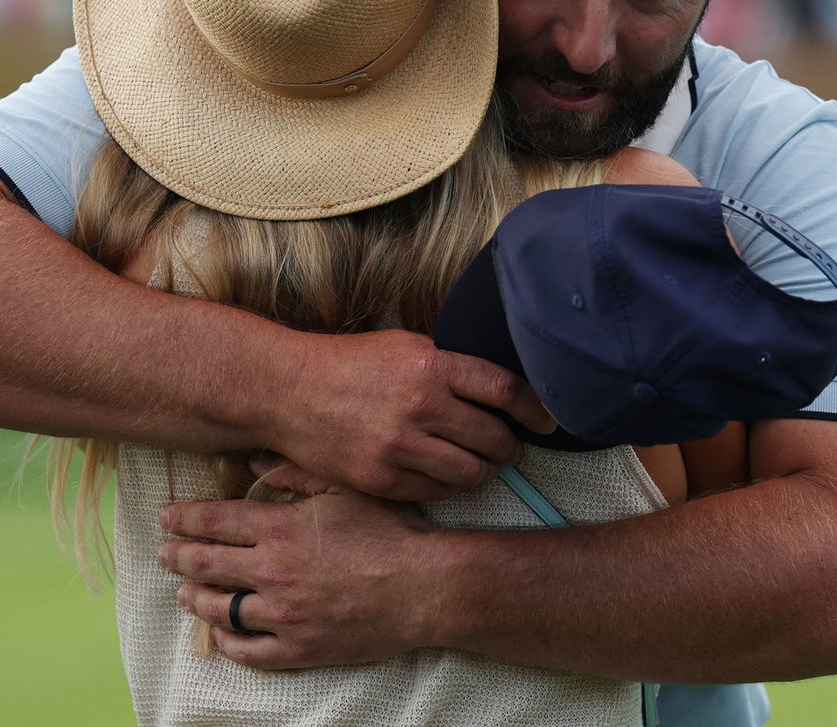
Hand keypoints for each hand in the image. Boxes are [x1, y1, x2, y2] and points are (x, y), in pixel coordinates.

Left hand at [160, 492, 440, 669]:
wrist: (426, 587)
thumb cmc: (392, 531)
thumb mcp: (346, 487)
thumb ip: (296, 471)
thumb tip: (255, 457)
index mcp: (280, 529)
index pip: (213, 522)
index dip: (184, 519)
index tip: (166, 518)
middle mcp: (272, 573)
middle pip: (207, 565)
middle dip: (178, 557)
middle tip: (164, 554)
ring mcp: (283, 615)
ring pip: (221, 609)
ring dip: (195, 599)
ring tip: (184, 593)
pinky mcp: (299, 648)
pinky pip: (248, 651)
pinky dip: (228, 642)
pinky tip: (220, 634)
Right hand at [268, 328, 553, 501]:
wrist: (288, 390)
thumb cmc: (350, 363)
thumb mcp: (405, 345)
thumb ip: (450, 366)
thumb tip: (500, 388)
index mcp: (432, 365)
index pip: (505, 390)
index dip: (536, 408)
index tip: (548, 420)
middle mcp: (421, 406)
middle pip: (494, 437)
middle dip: (512, 447)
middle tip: (512, 448)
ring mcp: (400, 446)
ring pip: (471, 472)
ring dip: (483, 470)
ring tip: (480, 464)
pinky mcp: (381, 479)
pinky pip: (436, 491)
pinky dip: (448, 486)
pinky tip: (444, 474)